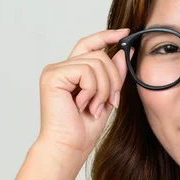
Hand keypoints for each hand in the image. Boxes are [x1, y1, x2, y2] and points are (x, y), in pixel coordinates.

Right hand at [35, 28, 132, 166]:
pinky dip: (92, 90)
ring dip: (104, 88)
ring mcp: (55, 70)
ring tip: (95, 107)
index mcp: (72, 71)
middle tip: (111, 101)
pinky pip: (86, 71)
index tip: (126, 33)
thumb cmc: (84, 129)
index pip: (90, 44)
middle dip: (113, 79)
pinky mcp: (53, 76)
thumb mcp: (107, 96)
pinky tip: (83, 104)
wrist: (69, 147)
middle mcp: (61, 67)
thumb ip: (114, 73)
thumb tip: (125, 50)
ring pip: (96, 63)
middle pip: (100, 55)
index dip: (107, 36)